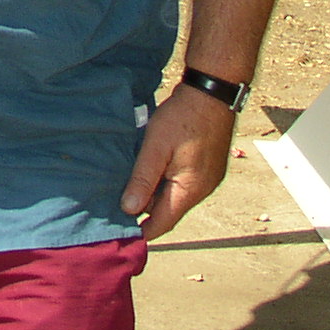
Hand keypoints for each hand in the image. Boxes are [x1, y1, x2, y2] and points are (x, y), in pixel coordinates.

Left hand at [120, 85, 237, 240]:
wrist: (212, 92)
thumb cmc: (183, 118)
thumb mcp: (156, 147)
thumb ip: (143, 179)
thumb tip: (129, 210)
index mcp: (190, 190)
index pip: (164, 223)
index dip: (144, 232)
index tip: (123, 237)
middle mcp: (203, 189)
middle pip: (170, 210)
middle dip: (147, 212)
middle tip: (118, 208)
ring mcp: (208, 178)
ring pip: (176, 196)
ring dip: (156, 195)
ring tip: (130, 188)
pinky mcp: (208, 167)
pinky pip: (184, 184)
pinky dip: (166, 183)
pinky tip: (150, 172)